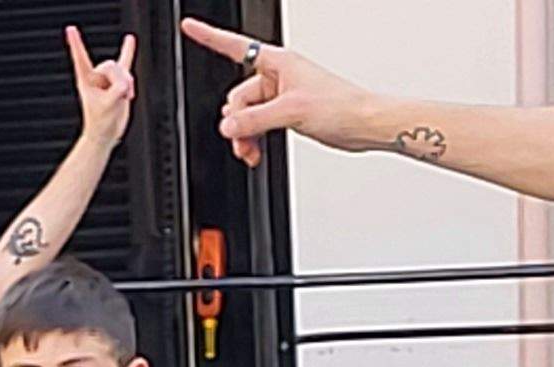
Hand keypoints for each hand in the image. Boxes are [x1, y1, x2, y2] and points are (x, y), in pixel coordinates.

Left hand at [68, 27, 136, 149]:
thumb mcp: (108, 106)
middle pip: (110, 66)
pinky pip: (125, 62)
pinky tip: (130, 40)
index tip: (70, 29)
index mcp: (86, 80)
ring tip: (125, 97)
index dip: (76, 44)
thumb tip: (125, 83)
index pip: (80, 58)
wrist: (106, 133)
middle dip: (119, 79)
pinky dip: (128, 51)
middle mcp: (96, 76)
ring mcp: (108, 78)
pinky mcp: (119, 81)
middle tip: (120, 96)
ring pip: (122, 70)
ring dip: (127, 84)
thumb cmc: (100, 122)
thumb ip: (117, 91)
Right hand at [182, 19, 366, 166]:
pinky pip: (260, 124)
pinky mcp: (288, 113)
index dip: (209, 37)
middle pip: (238, 95)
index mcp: (278, 62)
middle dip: (236, 121)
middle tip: (243, 141)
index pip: (235, 46)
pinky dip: (255, 138)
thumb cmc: (341, 106)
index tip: (189, 27)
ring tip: (250, 152)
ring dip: (245, 134)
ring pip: (248, 114)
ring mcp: (282, 95)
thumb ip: (254, 119)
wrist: (364, 124)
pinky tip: (257, 152)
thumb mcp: (291, 111)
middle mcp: (278, 76)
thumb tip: (229, 126)